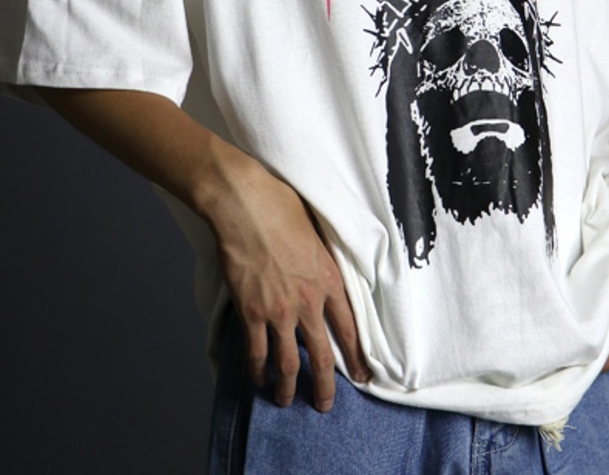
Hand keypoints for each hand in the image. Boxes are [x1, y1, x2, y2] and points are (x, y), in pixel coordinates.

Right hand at [212, 156, 371, 411]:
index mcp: (329, 280)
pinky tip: (259, 379)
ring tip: (287, 401)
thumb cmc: (281, 206)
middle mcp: (308, 302)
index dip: (356, 357)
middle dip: (325, 387)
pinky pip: (257, 352)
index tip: (362, 375)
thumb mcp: (318, 232)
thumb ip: (325, 259)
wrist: (245, 203)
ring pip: (288, 363)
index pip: (350, 329)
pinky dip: (258, 370)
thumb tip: (326, 272)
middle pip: (322, 356)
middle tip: (325, 405)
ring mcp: (279, 310)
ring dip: (289, 387)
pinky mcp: (251, 312)